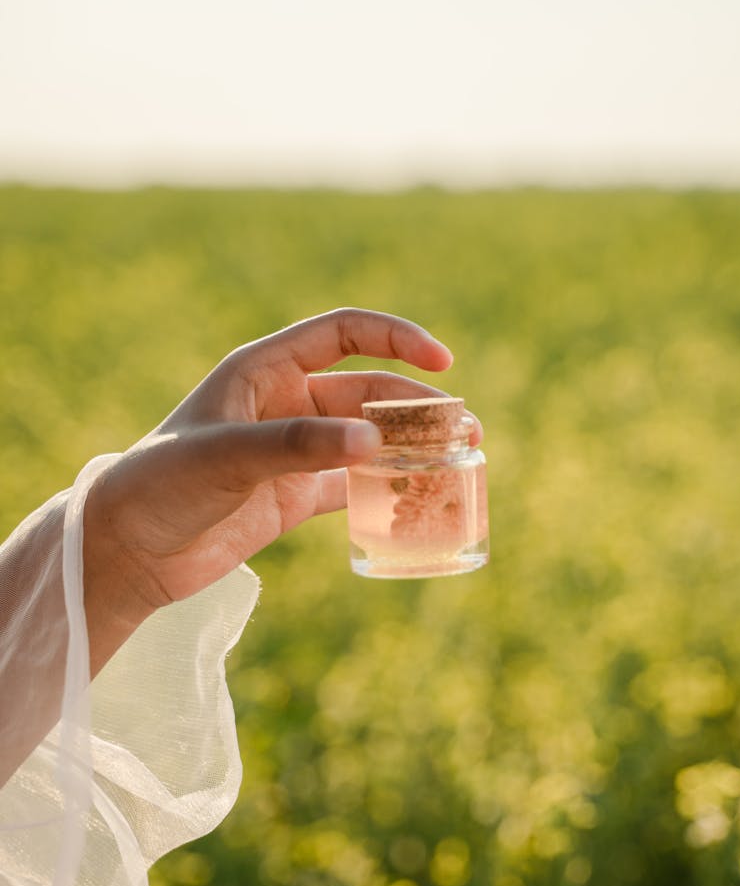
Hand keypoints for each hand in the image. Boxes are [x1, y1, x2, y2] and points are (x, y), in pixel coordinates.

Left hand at [83, 308, 473, 670]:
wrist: (127, 551)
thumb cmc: (161, 485)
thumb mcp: (227, 456)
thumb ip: (299, 446)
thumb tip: (375, 444)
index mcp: (264, 370)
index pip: (344, 335)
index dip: (397, 339)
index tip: (443, 361)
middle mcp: (284, 404)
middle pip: (368, 393)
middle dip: (418, 407)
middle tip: (466, 429)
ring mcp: (292, 452)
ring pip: (367, 440)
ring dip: (410, 447)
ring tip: (459, 459)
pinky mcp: (293, 498)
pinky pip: (352, 487)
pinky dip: (386, 491)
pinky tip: (418, 499)